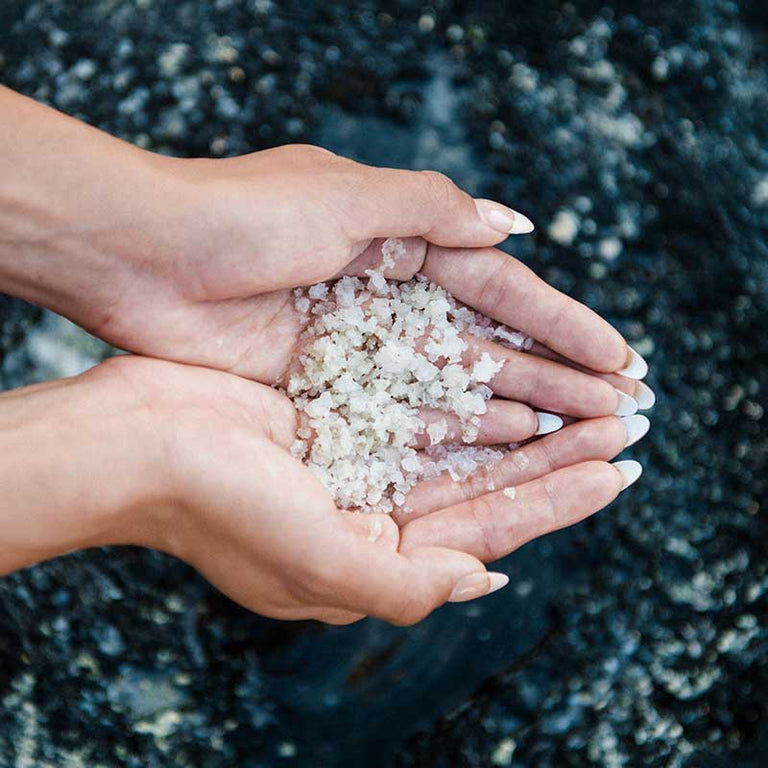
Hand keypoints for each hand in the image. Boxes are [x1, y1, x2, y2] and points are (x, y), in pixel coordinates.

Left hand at [0, 87, 647, 422]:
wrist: (140, 259)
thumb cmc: (240, 217)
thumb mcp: (345, 197)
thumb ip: (432, 210)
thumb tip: (516, 226)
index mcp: (400, 238)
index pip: (500, 287)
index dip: (562, 323)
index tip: (619, 358)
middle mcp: (387, 292)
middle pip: (487, 340)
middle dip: (552, 374)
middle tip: (617, 410)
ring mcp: (358, 342)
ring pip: (452, 381)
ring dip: (513, 407)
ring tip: (575, 437)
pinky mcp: (324, 381)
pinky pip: (400, 411)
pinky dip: (445, 429)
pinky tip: (495, 453)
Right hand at [0, 355, 644, 624]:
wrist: (139, 440)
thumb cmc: (220, 510)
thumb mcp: (318, 567)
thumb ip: (406, 585)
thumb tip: (484, 584)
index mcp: (373, 559)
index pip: (488, 530)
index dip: (556, 501)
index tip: (617, 473)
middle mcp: (373, 510)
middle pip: (488, 483)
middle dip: (557, 456)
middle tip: (627, 425)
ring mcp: (360, 457)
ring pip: (465, 441)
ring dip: (526, 421)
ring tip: (588, 398)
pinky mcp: (343, 410)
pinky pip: (422, 400)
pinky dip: (469, 392)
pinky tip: (514, 374)